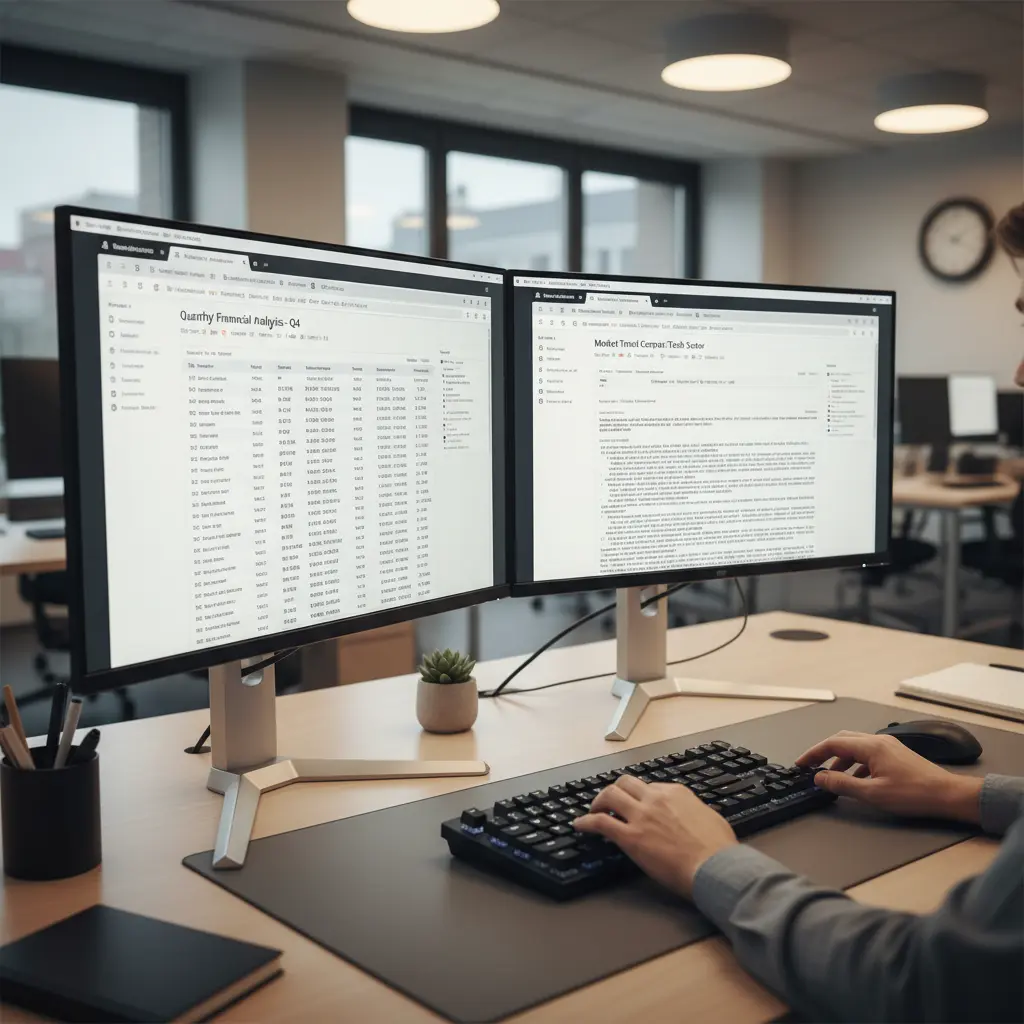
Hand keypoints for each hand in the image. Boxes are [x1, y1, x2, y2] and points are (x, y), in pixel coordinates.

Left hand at [573, 775, 736, 897]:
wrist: (715, 867)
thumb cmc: (718, 849)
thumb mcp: (710, 817)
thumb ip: (694, 812)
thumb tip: (691, 816)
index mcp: (675, 793)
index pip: (649, 786)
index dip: (640, 797)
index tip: (636, 804)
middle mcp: (656, 798)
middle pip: (625, 783)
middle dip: (616, 791)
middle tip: (609, 802)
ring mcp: (641, 816)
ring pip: (610, 795)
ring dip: (598, 801)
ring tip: (593, 810)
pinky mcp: (630, 836)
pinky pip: (601, 823)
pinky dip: (586, 822)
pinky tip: (579, 825)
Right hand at [796, 731, 982, 823]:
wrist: (948, 795)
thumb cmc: (914, 794)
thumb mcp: (873, 793)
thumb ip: (843, 784)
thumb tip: (821, 778)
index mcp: (871, 746)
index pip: (833, 743)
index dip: (814, 753)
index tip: (802, 763)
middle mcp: (879, 741)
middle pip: (843, 740)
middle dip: (825, 752)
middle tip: (812, 765)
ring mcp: (889, 747)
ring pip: (856, 747)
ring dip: (841, 759)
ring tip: (833, 777)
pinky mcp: (896, 755)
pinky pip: (868, 754)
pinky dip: (856, 764)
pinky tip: (857, 780)